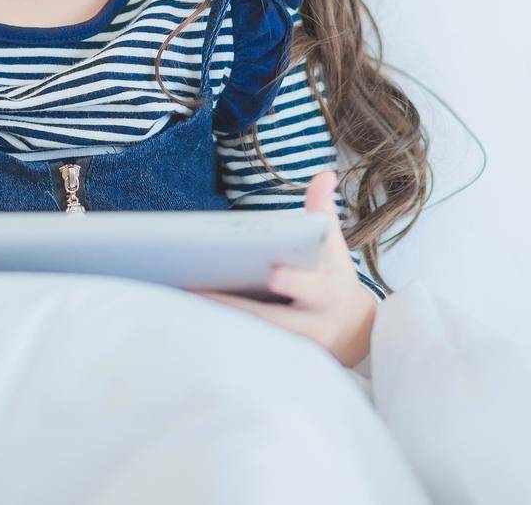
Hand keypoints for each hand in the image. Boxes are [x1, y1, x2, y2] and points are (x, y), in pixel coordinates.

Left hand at [185, 170, 376, 368]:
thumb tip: (324, 173)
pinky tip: (184, 313)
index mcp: (327, 292)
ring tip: (180, 295)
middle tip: (197, 288)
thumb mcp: (333, 246)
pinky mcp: (271, 357)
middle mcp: (310, 325)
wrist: (350, 331)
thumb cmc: (332, 277)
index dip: (295, 282)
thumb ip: (323, 211)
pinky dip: (216, 331)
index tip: (274, 274)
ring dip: (217, 319)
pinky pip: (241, 346)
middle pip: (271, 319)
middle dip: (236, 305)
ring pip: (251, 336)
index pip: (312, 288)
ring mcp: (290, 347)